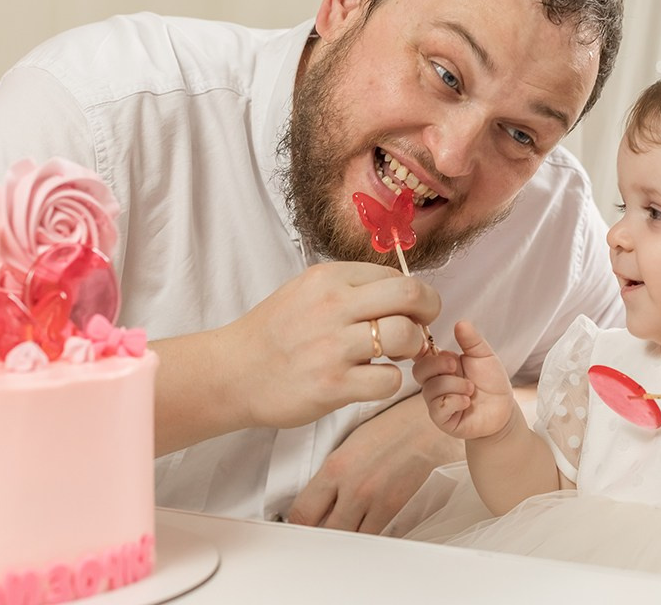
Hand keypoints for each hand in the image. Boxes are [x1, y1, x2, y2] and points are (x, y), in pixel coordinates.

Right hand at [153, 261, 440, 453]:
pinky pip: (389, 380)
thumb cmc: (273, 333)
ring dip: (413, 348)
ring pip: (406, 336)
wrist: (231, 373)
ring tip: (396, 356)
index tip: (409, 310)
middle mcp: (333, 306)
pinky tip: (373, 379)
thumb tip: (400, 293)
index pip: (395, 275)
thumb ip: (349, 288)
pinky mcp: (333, 384)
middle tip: (421, 327)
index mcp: (328, 278)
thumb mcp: (306, 291)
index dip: (413, 294)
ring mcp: (333, 346)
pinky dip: (390, 381)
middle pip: (411, 295)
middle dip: (429, 311)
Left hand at [287, 395, 463, 532]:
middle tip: (322, 531)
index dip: (297, 525)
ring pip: (350, 538)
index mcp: (336, 467)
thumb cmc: (393, 428)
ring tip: (346, 530)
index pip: (302, 512)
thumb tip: (319, 499)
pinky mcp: (397, 509)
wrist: (429, 425)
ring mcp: (376, 501)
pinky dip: (369, 536)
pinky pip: (376, 536)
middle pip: (323, 531)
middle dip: (320, 534)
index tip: (299, 526)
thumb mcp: (351, 443)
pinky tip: (369, 527)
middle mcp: (353, 487)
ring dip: (346, 537)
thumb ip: (332, 473)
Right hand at [414, 320, 515, 440]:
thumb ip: (471, 341)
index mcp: (441, 364)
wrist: (503, 410)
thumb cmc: (491, 382)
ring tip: (471, 389)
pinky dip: (454, 401)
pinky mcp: (443, 419)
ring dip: (453, 385)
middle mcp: (435, 382)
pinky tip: (467, 401)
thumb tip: (460, 323)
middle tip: (456, 366)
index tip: (428, 345)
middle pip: (419, 370)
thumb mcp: (484, 356)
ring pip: (430, 389)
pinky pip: (438, 408)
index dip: (419, 348)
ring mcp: (437, 401)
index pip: (420, 354)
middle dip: (437, 365)